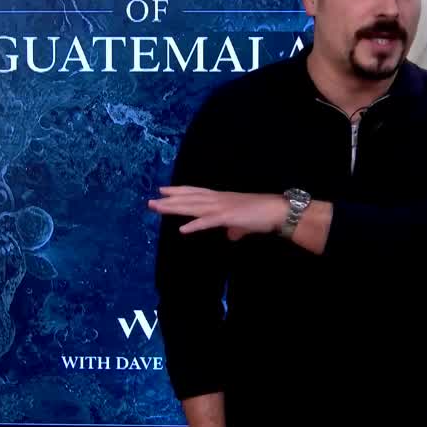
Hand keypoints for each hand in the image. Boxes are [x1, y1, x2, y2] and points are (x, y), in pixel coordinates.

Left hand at [148, 186, 286, 239]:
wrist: (277, 211)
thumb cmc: (262, 214)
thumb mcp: (244, 222)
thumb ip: (235, 228)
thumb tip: (232, 235)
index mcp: (221, 198)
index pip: (195, 192)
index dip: (178, 191)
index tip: (163, 190)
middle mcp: (218, 200)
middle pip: (189, 198)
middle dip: (169, 200)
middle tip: (150, 201)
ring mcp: (221, 208)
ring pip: (193, 207)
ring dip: (174, 208)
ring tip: (157, 208)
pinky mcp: (228, 217)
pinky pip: (208, 222)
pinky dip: (195, 225)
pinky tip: (182, 229)